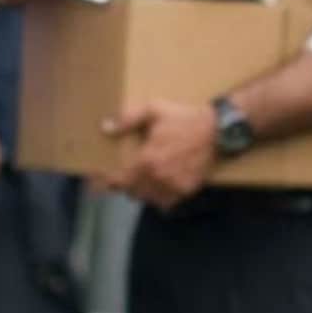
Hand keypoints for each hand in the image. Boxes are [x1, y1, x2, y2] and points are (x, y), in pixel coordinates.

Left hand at [103, 99, 217, 209]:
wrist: (217, 131)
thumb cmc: (183, 118)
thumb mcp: (153, 110)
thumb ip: (128, 119)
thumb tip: (106, 128)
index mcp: (147, 161)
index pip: (118, 180)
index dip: (104, 183)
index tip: (94, 184)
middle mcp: (158, 178)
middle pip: (132, 192)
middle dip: (123, 186)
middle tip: (119, 179)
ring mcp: (173, 187)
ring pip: (148, 199)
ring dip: (140, 193)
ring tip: (138, 184)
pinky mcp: (186, 190)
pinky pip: (166, 203)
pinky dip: (158, 199)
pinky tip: (157, 189)